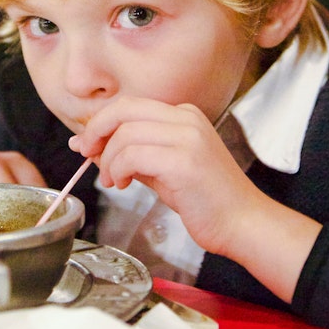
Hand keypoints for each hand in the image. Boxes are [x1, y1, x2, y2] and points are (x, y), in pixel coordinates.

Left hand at [68, 96, 260, 253]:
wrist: (243, 222)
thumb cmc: (204, 200)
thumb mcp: (162, 169)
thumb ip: (129, 154)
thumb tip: (88, 144)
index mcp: (184, 115)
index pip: (130, 105)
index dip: (101, 122)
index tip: (86, 143)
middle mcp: (186, 119)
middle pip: (124, 109)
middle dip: (96, 131)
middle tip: (87, 154)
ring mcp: (187, 137)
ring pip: (125, 133)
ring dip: (109, 160)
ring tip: (113, 181)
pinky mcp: (184, 160)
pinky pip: (134, 154)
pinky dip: (119, 169)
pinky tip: (124, 185)